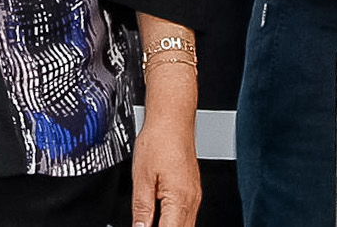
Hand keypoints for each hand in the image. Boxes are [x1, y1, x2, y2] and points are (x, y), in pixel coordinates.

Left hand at [127, 110, 198, 225]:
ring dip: (168, 226)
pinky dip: (173, 220)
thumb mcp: (141, 178)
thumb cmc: (159, 141)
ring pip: (185, 225)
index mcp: (179, 199)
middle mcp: (191, 200)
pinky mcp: (192, 190)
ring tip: (150, 220)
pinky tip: (160, 216)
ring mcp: (194, 196)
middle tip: (144, 224)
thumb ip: (141, 208)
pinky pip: (186, 215)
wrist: (172, 120)